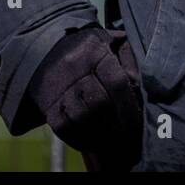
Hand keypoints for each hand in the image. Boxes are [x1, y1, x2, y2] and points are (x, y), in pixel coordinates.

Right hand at [26, 26, 142, 170]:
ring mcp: (58, 88)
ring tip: (115, 142)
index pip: (117, 82)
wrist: (43, 51)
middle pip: (100, 103)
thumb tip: (140, 85)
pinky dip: (82, 139)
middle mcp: (73, 68)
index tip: (138, 122)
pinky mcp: (47, 105)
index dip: (129, 106)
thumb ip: (128, 59)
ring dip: (102, 134)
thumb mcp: (108, 42)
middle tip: (128, 135)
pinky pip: (65, 128)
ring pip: (82, 118)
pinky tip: (95, 142)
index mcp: (93, 51)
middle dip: (117, 124)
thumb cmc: (87, 50)